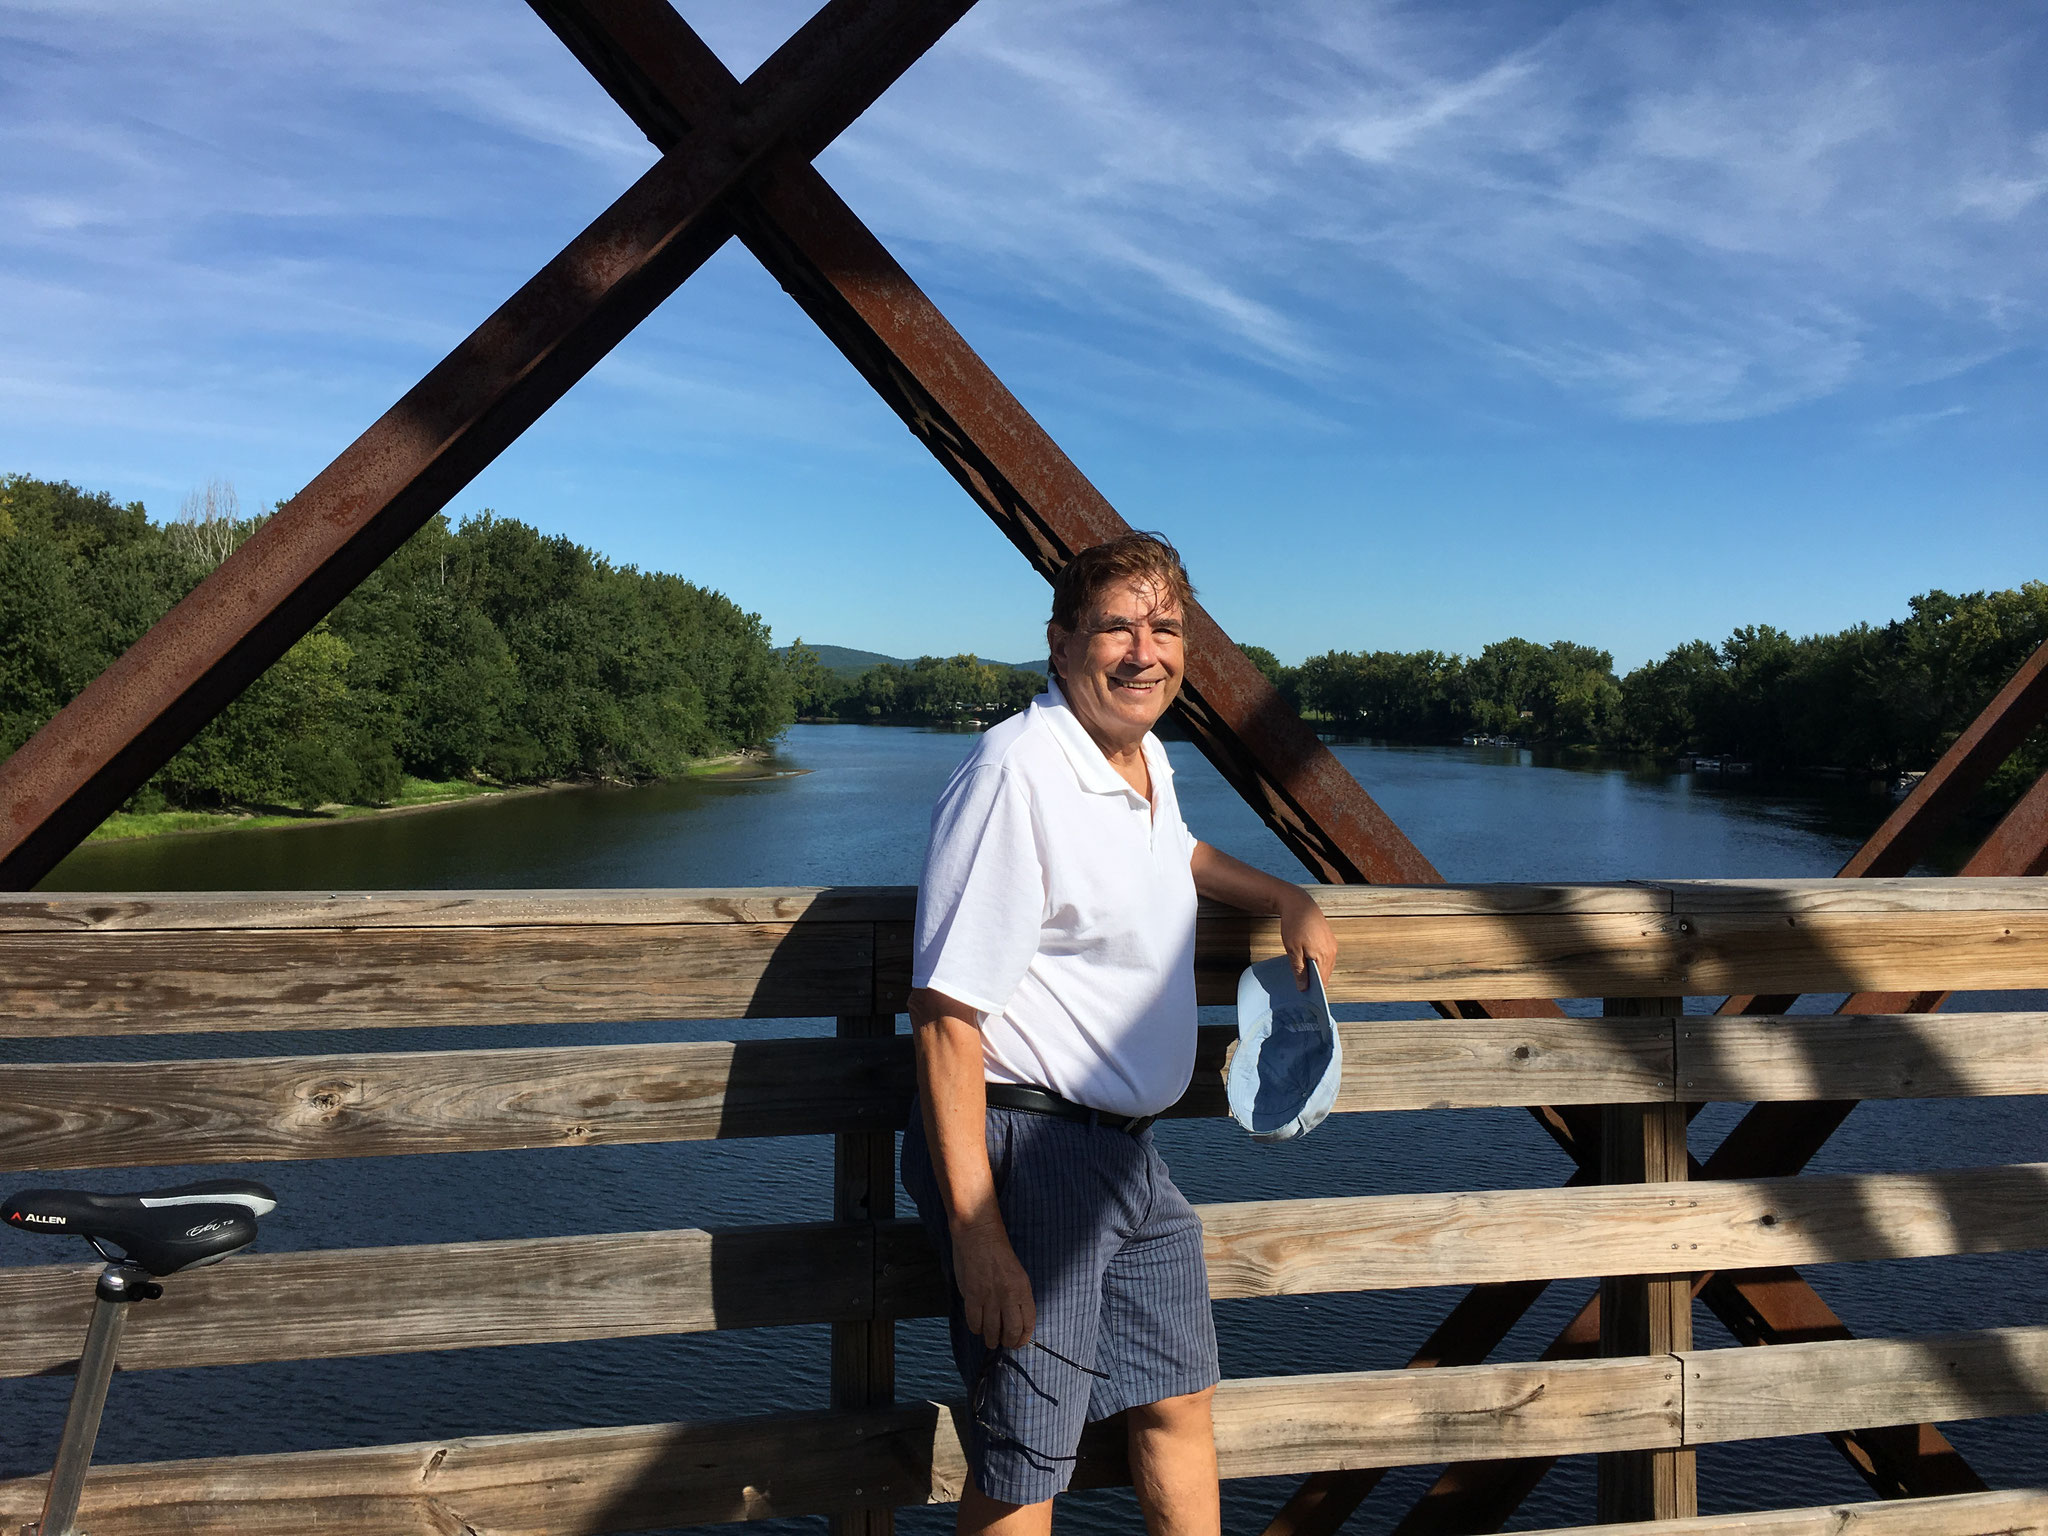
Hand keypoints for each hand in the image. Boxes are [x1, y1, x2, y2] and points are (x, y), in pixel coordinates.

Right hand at [952, 1214, 1035, 1348]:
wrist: (980, 1235)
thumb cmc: (1000, 1254)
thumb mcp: (1018, 1274)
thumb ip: (1018, 1297)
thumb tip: (1014, 1320)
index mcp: (1024, 1289)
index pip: (1028, 1323)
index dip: (1024, 1338)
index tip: (1019, 1343)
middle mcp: (1009, 1295)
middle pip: (1011, 1331)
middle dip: (1008, 1342)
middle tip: (1003, 1343)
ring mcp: (990, 1296)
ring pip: (992, 1331)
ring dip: (991, 1340)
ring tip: (990, 1340)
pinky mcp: (973, 1295)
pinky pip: (975, 1322)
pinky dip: (976, 1329)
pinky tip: (978, 1327)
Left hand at [1278, 888, 1337, 990]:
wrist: (1299, 904)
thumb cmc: (1294, 925)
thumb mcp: (1293, 950)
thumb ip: (1299, 970)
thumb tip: (1304, 988)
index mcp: (1324, 956)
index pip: (1322, 981)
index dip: (1314, 989)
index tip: (1304, 993)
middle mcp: (1332, 952)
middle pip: (1325, 974)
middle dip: (1315, 981)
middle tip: (1300, 983)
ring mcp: (1332, 945)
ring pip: (1326, 966)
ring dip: (1316, 970)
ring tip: (1302, 972)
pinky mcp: (1330, 939)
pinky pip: (1326, 956)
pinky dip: (1318, 961)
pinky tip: (1307, 960)